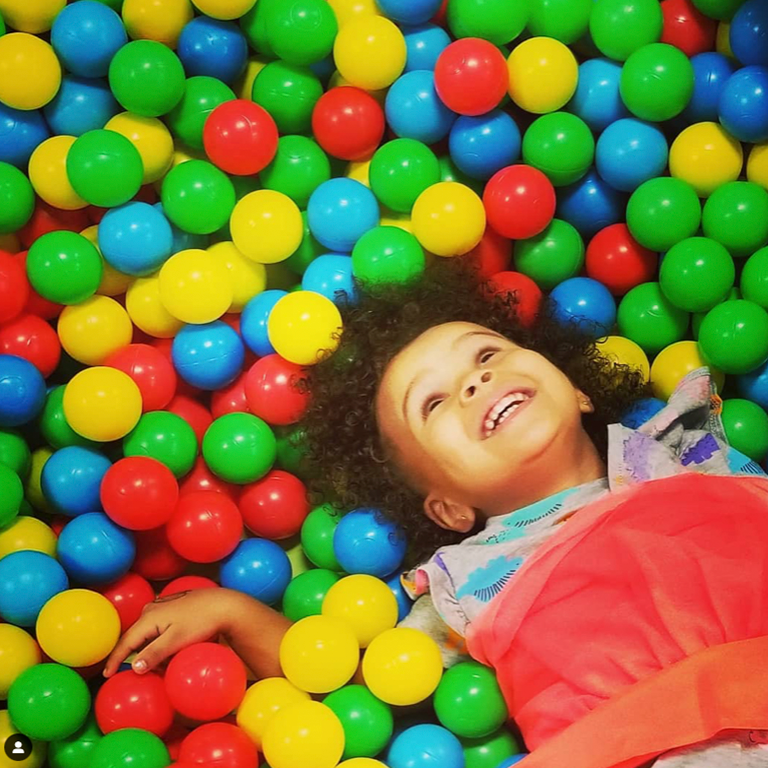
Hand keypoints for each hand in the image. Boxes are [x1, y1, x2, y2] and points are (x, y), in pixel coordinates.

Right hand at [102, 588, 236, 677]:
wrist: (224, 604)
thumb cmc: (201, 622)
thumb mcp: (176, 641)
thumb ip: (154, 654)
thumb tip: (134, 667)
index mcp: (149, 617)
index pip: (126, 642)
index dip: (116, 659)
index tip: (107, 675)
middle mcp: (151, 609)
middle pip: (136, 637)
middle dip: (137, 656)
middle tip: (139, 672)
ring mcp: (163, 607)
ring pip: (149, 633)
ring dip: (152, 649)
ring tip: (163, 662)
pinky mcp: (173, 608)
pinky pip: (160, 628)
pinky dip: (161, 641)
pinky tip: (172, 649)